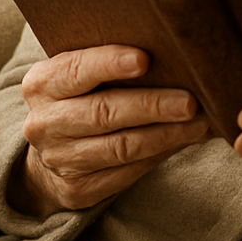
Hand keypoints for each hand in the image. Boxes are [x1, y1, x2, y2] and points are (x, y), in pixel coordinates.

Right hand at [8, 45, 209, 216]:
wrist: (54, 150)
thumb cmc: (83, 96)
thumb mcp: (83, 73)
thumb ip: (111, 62)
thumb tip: (173, 52)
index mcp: (42, 83)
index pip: (76, 70)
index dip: (109, 63)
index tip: (144, 59)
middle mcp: (45, 122)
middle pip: (104, 112)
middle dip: (152, 105)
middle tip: (189, 101)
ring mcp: (59, 159)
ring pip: (121, 146)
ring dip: (165, 134)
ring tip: (199, 123)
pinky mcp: (78, 188)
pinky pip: (128, 171)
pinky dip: (161, 154)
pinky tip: (185, 141)